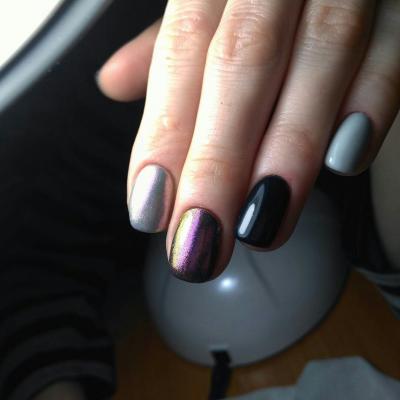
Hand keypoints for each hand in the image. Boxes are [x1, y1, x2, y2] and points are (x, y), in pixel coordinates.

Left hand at [98, 0, 399, 282]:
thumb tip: (113, 82)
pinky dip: (370, 102)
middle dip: (217, 164)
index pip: (179, 56)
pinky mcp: (396, 4)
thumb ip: (167, 44)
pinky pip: (391, 49)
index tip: (150, 210)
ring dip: (288, 153)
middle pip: (240, 67)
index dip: (163, 137)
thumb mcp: (204, 1)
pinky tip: (343, 162)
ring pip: (318, 60)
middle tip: (201, 242)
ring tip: (260, 225)